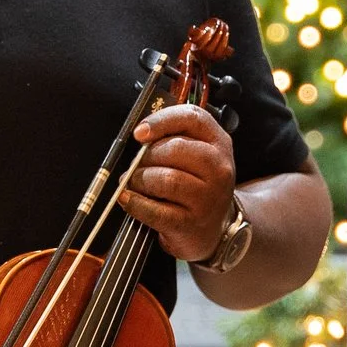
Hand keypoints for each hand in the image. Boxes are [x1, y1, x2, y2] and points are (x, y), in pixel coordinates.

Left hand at [122, 103, 237, 261]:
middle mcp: (219, 168)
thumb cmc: (196, 185)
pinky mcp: (191, 223)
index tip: (139, 132)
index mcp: (219, 143)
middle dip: (147, 155)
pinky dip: (136, 203)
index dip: (161, 121)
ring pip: (166, 179)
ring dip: (140, 179)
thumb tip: (140, 134)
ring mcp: (208, 198)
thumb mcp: (197, 155)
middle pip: (176, 148)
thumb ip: (174, 137)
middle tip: (136, 164)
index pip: (192, 118)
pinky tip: (127, 198)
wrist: (212, 229)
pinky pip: (156, 210)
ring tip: (135, 182)